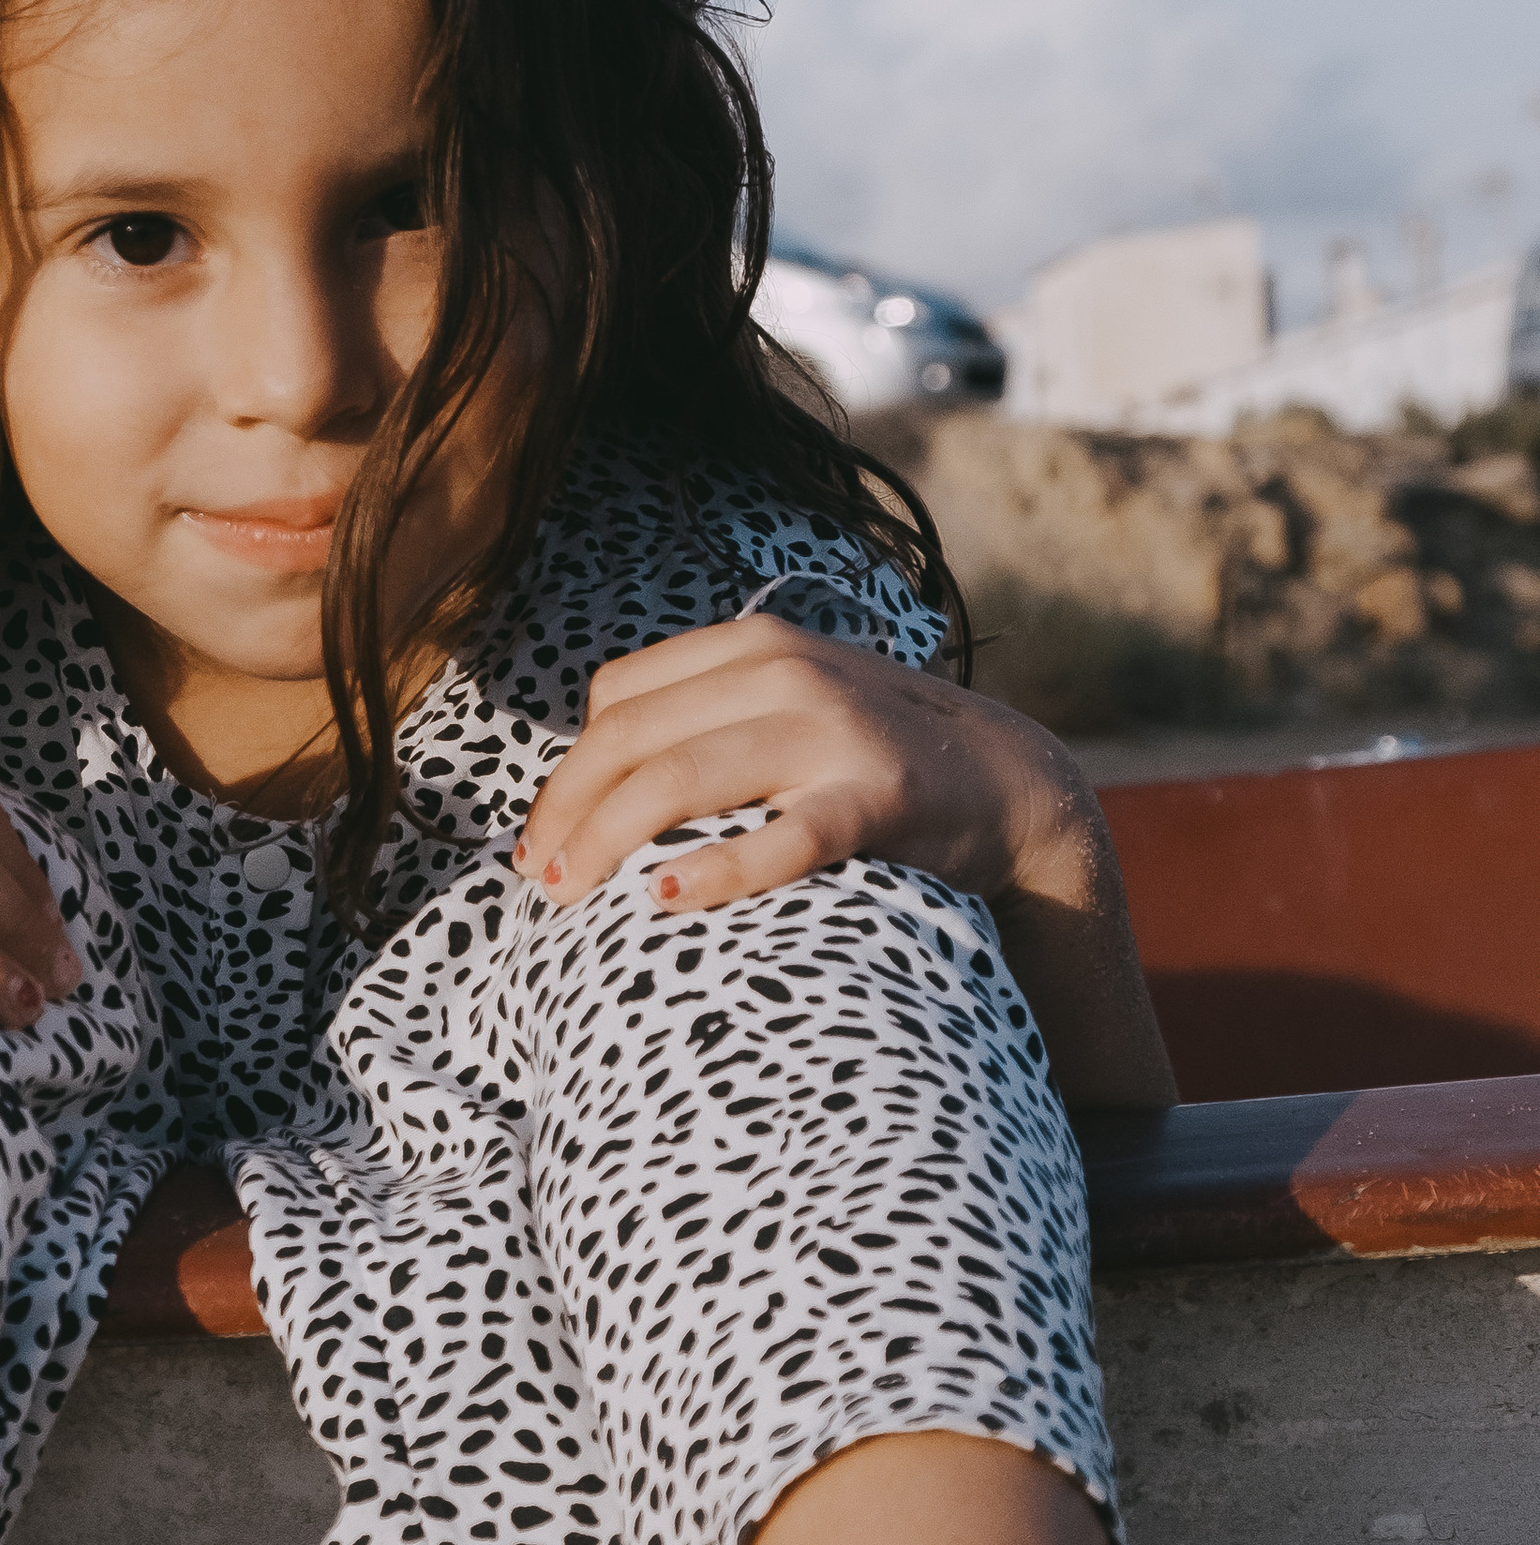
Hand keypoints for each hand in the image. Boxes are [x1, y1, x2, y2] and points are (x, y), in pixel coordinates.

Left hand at [513, 606, 1096, 920]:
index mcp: (752, 646)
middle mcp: (785, 673)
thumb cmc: (867, 759)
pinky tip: (666, 898)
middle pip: (631, 740)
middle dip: (568, 812)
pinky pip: (783, 836)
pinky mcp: (877, 799)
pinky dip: (719, 868)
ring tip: (570, 895)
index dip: (564, 773)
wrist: (1006, 783)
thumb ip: (703, 719)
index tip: (541, 840)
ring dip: (608, 839)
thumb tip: (587, 781)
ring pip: (680, 776)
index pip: (617, 699)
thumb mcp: (785, 708)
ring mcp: (831, 732)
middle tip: (538, 881)